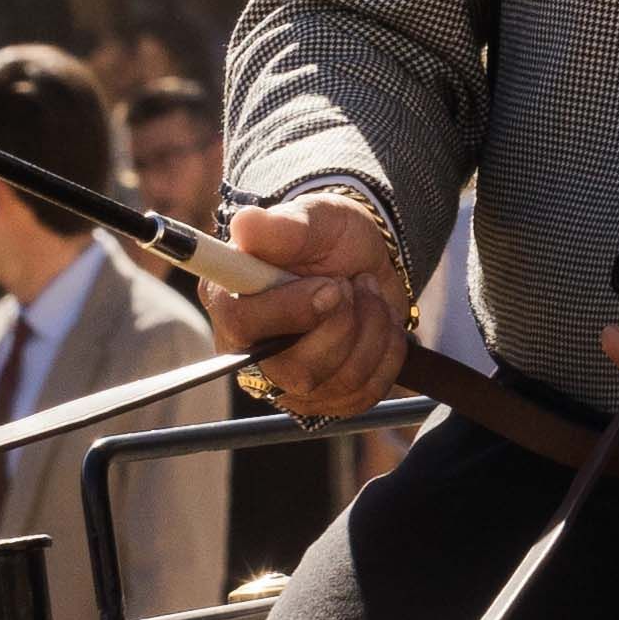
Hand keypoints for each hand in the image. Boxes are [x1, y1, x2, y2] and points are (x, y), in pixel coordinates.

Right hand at [204, 193, 409, 420]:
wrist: (366, 262)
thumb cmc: (328, 239)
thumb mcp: (314, 219)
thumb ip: (283, 226)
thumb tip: (245, 224)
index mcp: (231, 302)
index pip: (242, 324)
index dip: (292, 310)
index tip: (333, 286)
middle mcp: (251, 352)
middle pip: (299, 371)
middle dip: (345, 323)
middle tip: (352, 284)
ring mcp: (287, 384)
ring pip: (341, 382)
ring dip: (373, 330)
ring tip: (369, 295)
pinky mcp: (325, 401)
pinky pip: (366, 393)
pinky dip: (388, 353)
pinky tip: (380, 324)